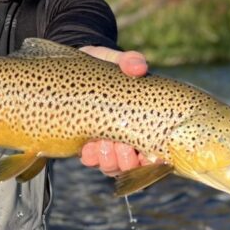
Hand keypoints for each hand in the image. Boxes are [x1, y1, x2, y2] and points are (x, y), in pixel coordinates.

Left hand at [79, 45, 148, 174]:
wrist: (73, 69)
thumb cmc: (103, 67)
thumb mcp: (115, 61)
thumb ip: (129, 61)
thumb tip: (139, 67)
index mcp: (142, 123)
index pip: (156, 153)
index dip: (155, 162)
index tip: (149, 153)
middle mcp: (126, 138)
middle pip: (133, 166)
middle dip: (128, 161)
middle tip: (122, 146)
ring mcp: (106, 143)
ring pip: (112, 167)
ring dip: (109, 161)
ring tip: (103, 144)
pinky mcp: (85, 144)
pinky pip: (91, 161)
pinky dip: (91, 157)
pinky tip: (88, 147)